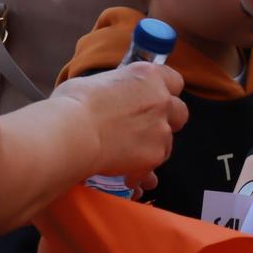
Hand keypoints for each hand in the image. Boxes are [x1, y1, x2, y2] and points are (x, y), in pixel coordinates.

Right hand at [54, 62, 187, 191]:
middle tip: (144, 129)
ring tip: (129, 156)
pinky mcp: (155, 155)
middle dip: (166, 122)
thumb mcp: (95, 82)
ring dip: (152, 148)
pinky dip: (141, 173)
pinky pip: (153, 167)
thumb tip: (109, 98)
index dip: (165, 93)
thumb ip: (116, 90)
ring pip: (168, 142)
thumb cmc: (73, 103)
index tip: (152, 102)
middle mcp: (161, 100)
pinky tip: (126, 177)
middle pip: (179, 113)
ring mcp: (161, 129)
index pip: (174, 81)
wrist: (73, 133)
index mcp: (148, 76)